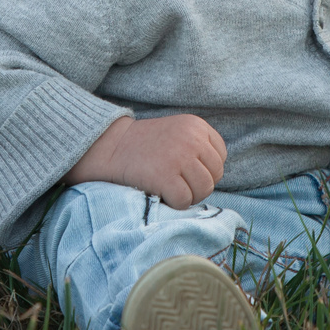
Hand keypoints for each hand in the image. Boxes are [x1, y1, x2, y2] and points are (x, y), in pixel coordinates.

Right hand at [64, 113, 226, 209]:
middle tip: (176, 182)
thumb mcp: (177, 133)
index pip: (220, 157)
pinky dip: (173, 203)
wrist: (110, 147)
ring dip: (187, 196)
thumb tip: (216, 176)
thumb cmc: (144, 146)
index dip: (204, 169)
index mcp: (196, 126)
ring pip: (203, 190)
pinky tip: (160, 192)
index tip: (184, 170)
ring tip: (168, 187)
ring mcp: (179, 157)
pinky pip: (184, 201)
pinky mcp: (166, 177)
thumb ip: (199, 147)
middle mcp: (192, 139)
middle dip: (197, 185)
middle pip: (214, 176)